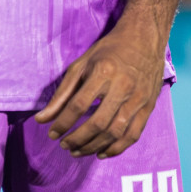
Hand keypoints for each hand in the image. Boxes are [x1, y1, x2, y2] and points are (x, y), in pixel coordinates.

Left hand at [34, 19, 164, 159]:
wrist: (145, 38)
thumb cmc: (109, 50)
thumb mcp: (82, 64)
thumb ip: (62, 93)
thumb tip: (41, 119)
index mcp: (103, 72)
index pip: (78, 106)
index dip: (62, 124)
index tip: (52, 134)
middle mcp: (122, 86)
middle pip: (97, 123)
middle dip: (77, 139)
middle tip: (65, 145)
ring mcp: (138, 98)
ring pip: (115, 132)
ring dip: (93, 146)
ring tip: (78, 151)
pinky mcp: (149, 106)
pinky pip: (133, 134)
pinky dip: (117, 148)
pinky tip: (102, 153)